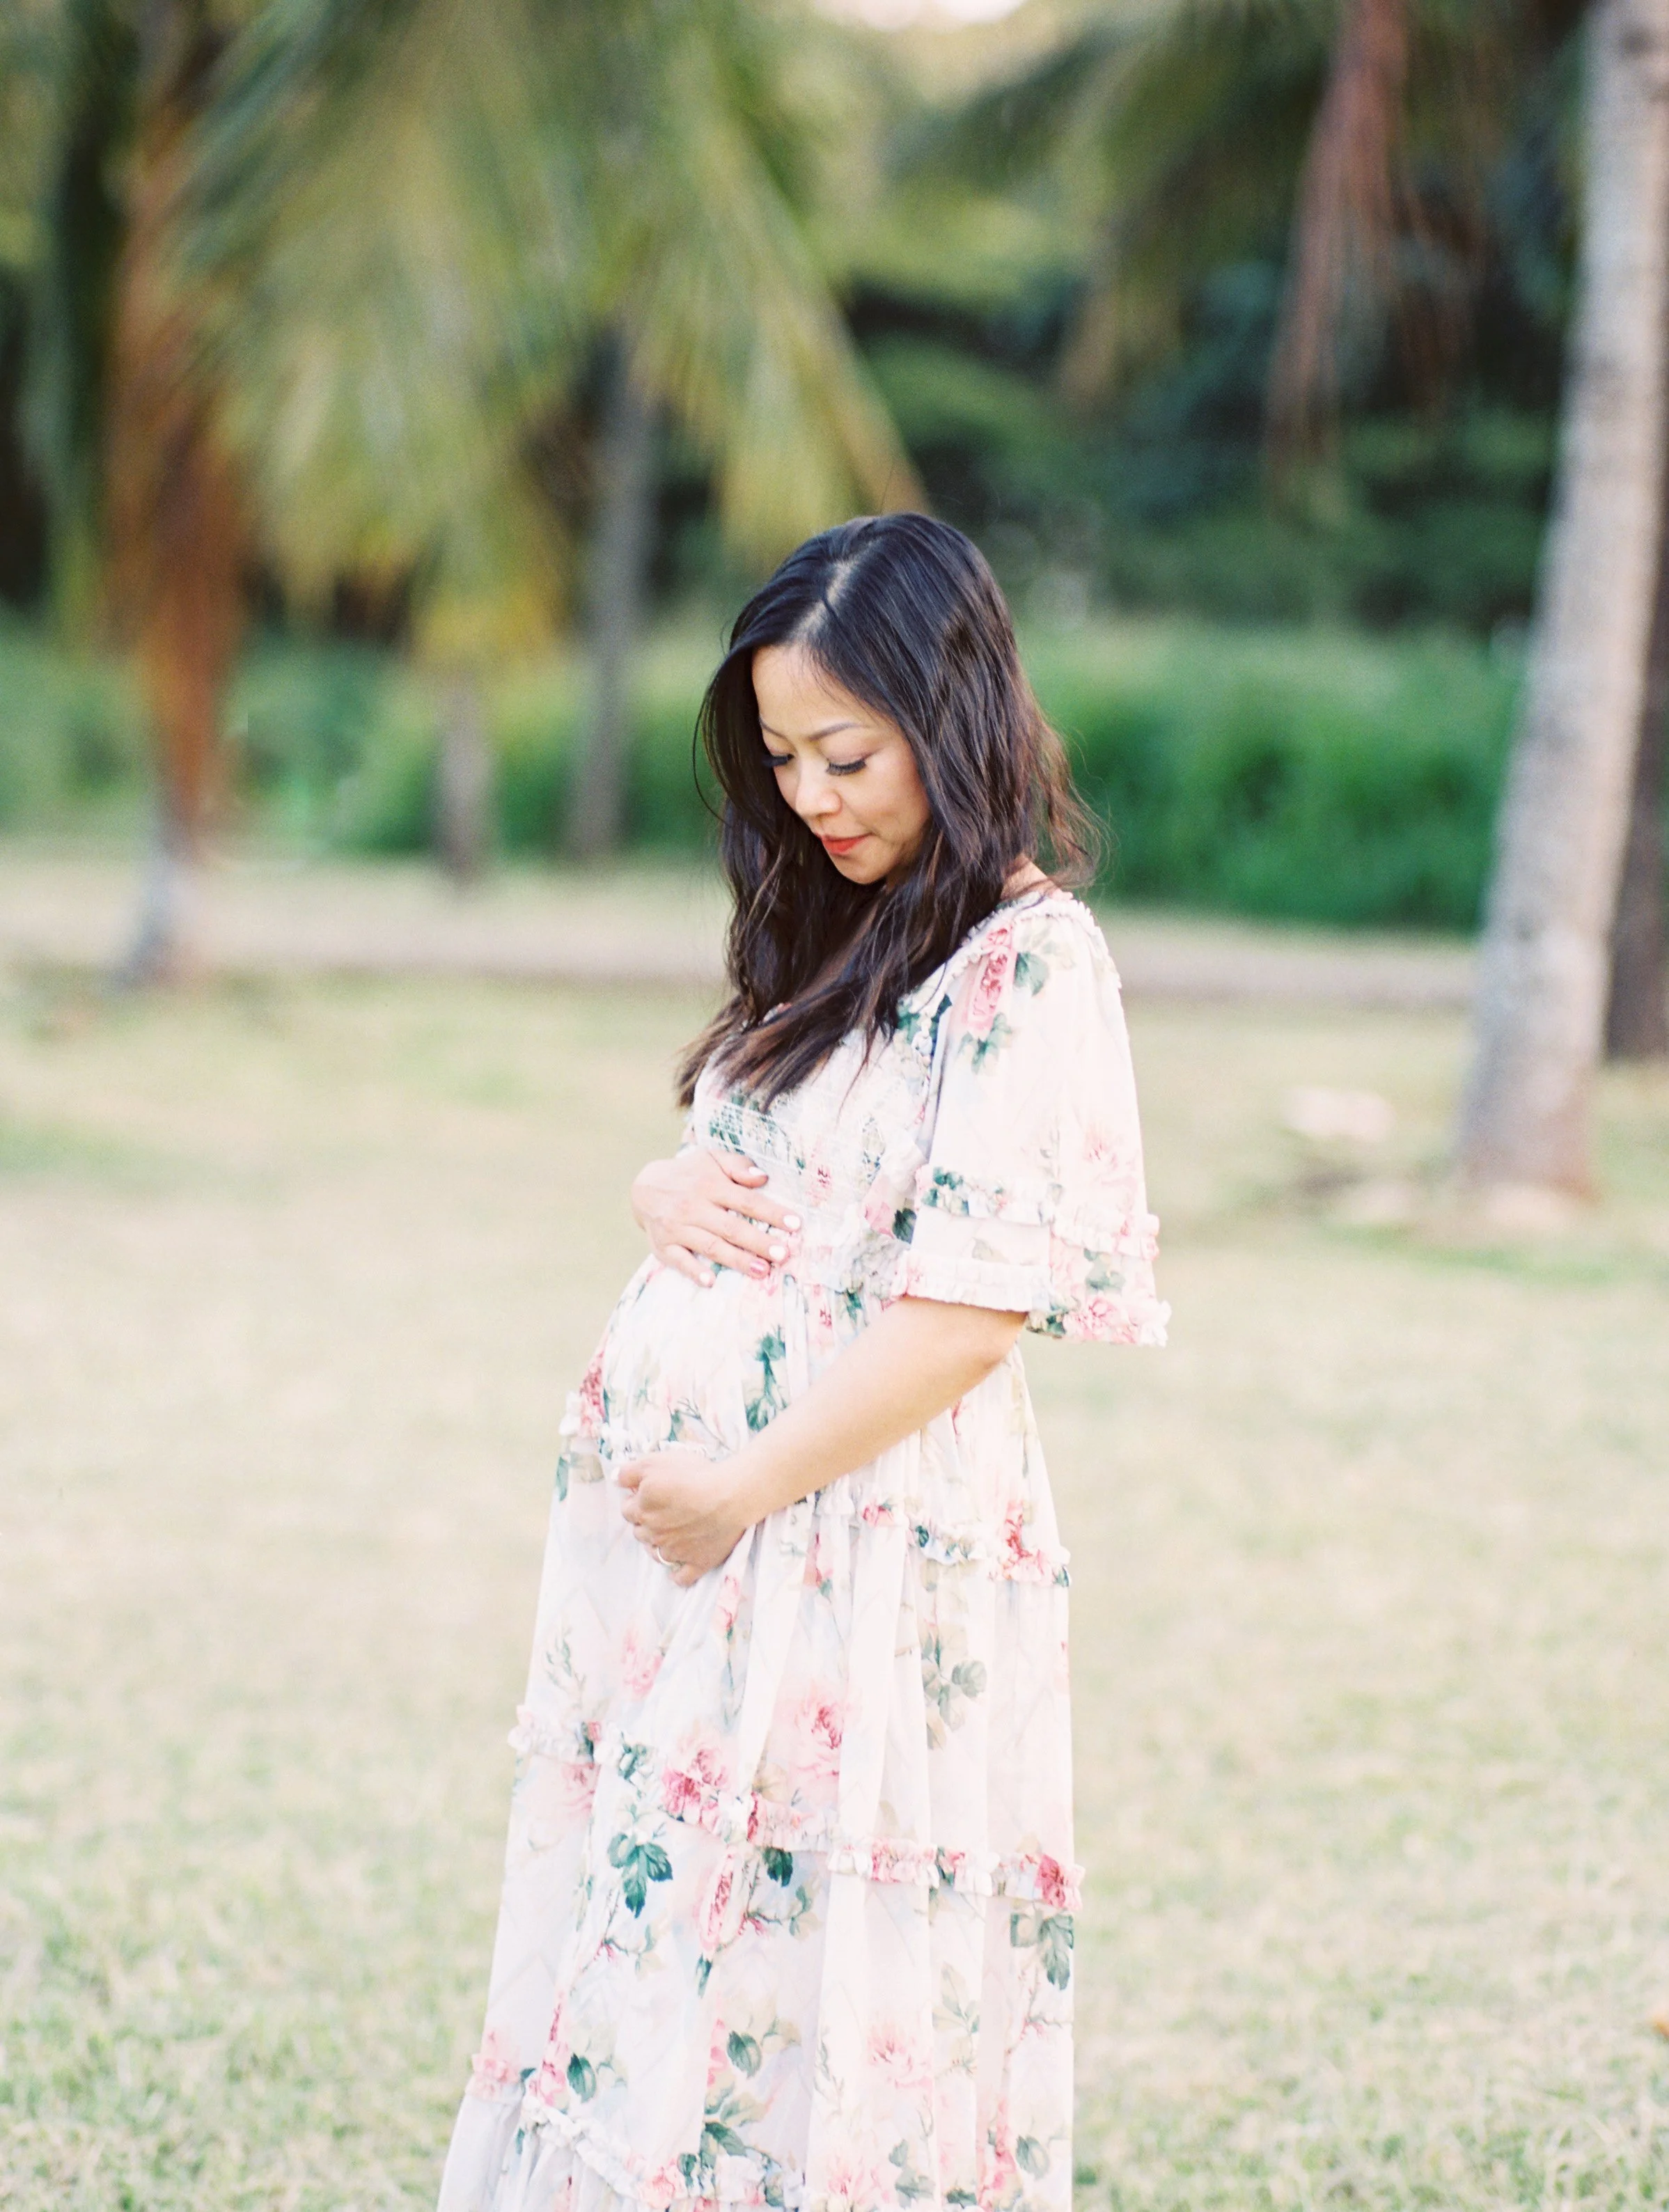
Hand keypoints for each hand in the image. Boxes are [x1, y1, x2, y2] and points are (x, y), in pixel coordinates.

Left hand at [617, 1445, 754, 1585]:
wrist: (729, 1496)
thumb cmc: (694, 1475)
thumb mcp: (657, 1462)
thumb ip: (630, 1472)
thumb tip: (615, 1479)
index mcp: (642, 1510)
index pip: (627, 1509)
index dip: (636, 1500)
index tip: (647, 1494)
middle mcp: (654, 1534)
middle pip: (640, 1532)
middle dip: (646, 1522)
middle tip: (661, 1511)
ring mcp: (674, 1551)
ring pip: (656, 1554)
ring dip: (659, 1545)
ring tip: (670, 1534)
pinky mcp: (696, 1562)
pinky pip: (681, 1577)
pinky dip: (678, 1574)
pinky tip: (679, 1565)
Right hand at [631, 1149, 799, 1286]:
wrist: (644, 1187)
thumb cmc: (689, 1174)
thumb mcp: (711, 1159)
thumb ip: (738, 1165)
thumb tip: (762, 1178)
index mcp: (709, 1185)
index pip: (746, 1201)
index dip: (771, 1213)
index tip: (795, 1224)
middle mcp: (693, 1206)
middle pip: (731, 1227)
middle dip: (759, 1242)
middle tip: (783, 1255)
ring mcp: (677, 1228)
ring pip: (711, 1246)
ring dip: (737, 1260)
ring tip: (762, 1271)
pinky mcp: (663, 1245)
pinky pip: (679, 1260)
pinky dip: (693, 1270)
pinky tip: (710, 1281)